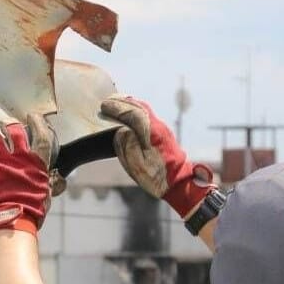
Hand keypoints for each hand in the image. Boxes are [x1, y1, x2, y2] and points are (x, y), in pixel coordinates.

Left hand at [0, 114, 55, 244]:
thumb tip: (53, 179)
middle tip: (5, 123)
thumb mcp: (46, 191)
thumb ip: (46, 180)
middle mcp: (19, 156)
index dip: (37, 123)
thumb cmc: (34, 207)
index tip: (33, 116)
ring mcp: (1, 161)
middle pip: (13, 129)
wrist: (15, 218)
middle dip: (8, 123)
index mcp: (37, 161)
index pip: (41, 134)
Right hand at [100, 96, 214, 217]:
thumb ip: (127, 146)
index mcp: (152, 133)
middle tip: (107, 101)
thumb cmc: (157, 177)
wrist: (179, 183)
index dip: (117, 108)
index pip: (132, 114)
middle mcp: (158, 127)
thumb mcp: (137, 165)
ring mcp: (162, 129)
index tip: (103, 106)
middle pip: (140, 106)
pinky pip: (148, 114)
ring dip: (130, 104)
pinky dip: (136, 109)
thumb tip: (121, 131)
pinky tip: (129, 113)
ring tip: (116, 103)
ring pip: (145, 109)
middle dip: (122, 102)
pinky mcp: (163, 133)